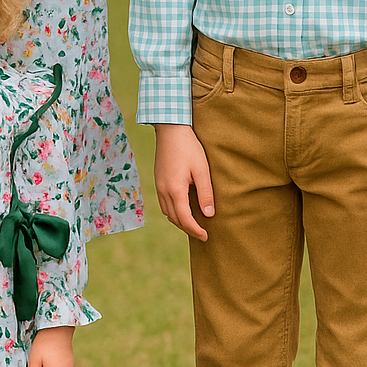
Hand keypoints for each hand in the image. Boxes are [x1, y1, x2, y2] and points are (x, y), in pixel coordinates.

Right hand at [153, 124, 214, 240]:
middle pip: (174, 218)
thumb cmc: (189, 148)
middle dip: (188, 229)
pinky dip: (173, 212)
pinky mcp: (158, 180)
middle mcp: (163, 191)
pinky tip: (182, 209)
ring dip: (179, 221)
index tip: (206, 236)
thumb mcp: (202, 170)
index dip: (195, 230)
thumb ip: (205, 193)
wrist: (170, 130)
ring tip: (193, 224)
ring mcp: (158, 186)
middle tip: (202, 234)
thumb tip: (208, 215)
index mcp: (175, 189)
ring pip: (167, 212)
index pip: (185, 218)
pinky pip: (164, 204)